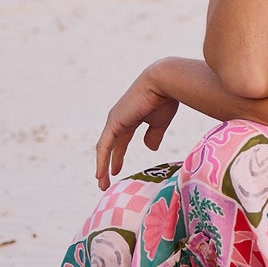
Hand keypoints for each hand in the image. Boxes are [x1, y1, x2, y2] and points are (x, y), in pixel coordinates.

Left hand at [95, 67, 179, 190]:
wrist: (164, 82)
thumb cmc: (166, 98)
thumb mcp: (160, 122)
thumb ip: (154, 135)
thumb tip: (149, 148)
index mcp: (131, 118)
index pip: (121, 140)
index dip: (118, 156)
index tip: (116, 170)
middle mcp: (119, 119)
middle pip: (111, 146)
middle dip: (109, 164)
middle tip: (106, 182)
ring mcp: (115, 120)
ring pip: (105, 148)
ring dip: (102, 166)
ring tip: (102, 183)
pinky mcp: (114, 123)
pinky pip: (105, 146)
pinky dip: (102, 161)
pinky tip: (101, 174)